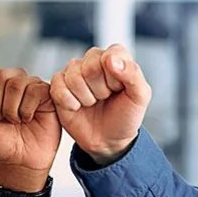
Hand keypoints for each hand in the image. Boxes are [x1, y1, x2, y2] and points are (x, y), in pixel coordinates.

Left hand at [0, 66, 60, 190]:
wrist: (18, 160)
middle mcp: (11, 78)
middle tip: (1, 119)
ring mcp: (29, 84)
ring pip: (15, 84)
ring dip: (11, 110)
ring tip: (14, 120)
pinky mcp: (46, 92)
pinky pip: (33, 91)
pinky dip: (26, 111)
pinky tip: (28, 118)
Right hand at [50, 45, 151, 165]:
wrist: (107, 140)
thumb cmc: (125, 115)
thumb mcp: (140, 97)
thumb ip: (133, 73)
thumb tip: (111, 59)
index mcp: (115, 56)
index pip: (110, 55)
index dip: (114, 77)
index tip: (119, 88)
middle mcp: (93, 60)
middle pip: (89, 67)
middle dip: (99, 89)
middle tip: (105, 97)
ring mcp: (74, 72)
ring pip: (73, 77)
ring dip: (85, 98)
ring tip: (93, 102)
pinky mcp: (58, 85)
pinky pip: (57, 87)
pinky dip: (69, 102)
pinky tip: (77, 107)